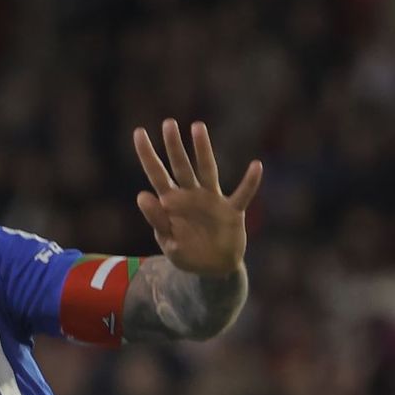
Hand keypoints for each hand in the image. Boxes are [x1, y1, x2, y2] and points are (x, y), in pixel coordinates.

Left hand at [132, 119, 262, 276]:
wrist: (213, 270)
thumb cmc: (187, 254)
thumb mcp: (168, 242)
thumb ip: (157, 219)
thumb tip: (142, 195)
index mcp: (172, 203)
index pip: (157, 174)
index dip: (147, 155)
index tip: (138, 132)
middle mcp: (191, 195)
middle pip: (181, 166)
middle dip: (174, 146)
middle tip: (168, 123)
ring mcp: (212, 200)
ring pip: (207, 170)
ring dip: (203, 150)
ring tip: (197, 127)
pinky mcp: (232, 211)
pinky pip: (242, 194)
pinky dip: (250, 182)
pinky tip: (256, 166)